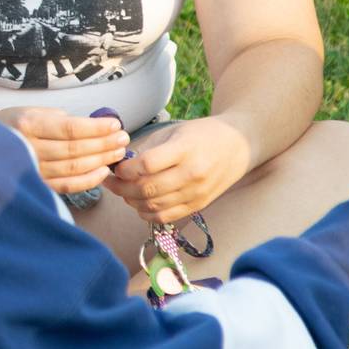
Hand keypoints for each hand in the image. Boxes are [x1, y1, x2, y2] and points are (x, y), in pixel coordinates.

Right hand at [0, 107, 128, 193]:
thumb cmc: (12, 125)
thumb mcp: (30, 111)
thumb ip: (58, 118)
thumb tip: (92, 127)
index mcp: (28, 124)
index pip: (70, 128)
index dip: (96, 128)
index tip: (115, 124)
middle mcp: (29, 147)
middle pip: (75, 149)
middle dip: (104, 144)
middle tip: (123, 138)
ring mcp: (32, 169)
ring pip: (73, 168)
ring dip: (100, 160)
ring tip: (118, 152)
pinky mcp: (35, 185)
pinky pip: (66, 185)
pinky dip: (87, 180)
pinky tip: (103, 172)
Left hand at [104, 117, 252, 223]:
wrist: (238, 146)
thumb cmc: (202, 134)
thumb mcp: (175, 131)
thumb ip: (149, 149)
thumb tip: (121, 165)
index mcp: (185, 150)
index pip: (147, 165)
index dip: (125, 169)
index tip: (116, 166)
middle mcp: (192, 174)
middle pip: (147, 189)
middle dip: (121, 188)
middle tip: (110, 181)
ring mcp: (196, 193)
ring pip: (153, 206)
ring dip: (131, 201)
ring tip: (123, 191)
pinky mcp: (198, 206)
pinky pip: (165, 217)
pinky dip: (146, 213)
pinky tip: (138, 204)